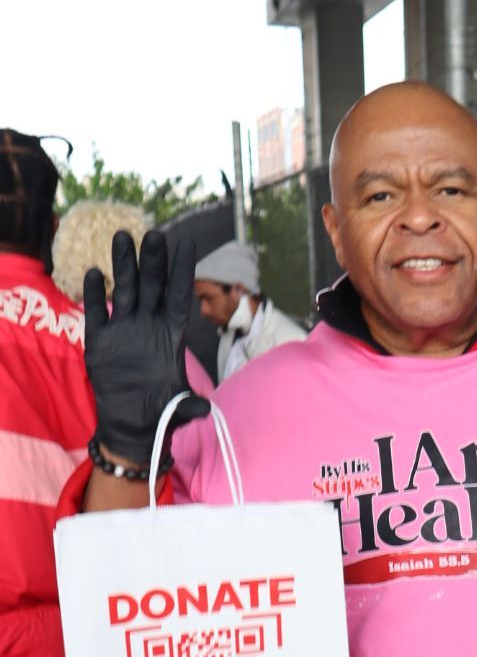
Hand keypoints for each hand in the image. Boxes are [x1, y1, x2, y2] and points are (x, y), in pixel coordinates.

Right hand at [84, 229, 208, 465]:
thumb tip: (203, 410)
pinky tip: (94, 273)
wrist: (132, 422)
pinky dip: (95, 295)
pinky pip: (97, 313)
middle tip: (154, 233)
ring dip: (124, 265)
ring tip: (123, 237)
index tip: (188, 243)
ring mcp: (124, 329)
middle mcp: (149, 325)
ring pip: (125, 290)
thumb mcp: (177, 409)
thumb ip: (188, 406)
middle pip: (152, 286)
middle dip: (153, 261)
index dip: (184, 271)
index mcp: (172, 335)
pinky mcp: (100, 340)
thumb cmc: (160, 411)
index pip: (179, 296)